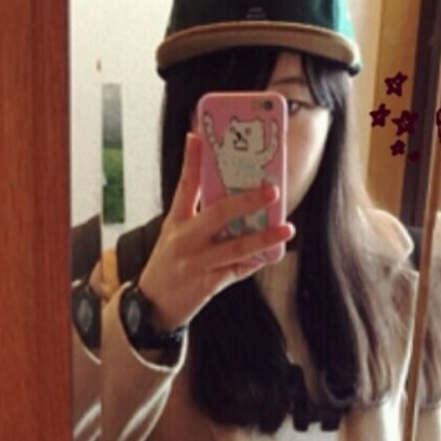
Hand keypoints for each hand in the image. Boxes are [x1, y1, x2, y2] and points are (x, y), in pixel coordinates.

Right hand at [135, 133, 294, 332]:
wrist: (154, 304)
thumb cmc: (171, 263)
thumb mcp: (176, 233)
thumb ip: (197, 213)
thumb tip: (232, 194)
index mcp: (176, 221)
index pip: (185, 185)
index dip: (192, 160)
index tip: (198, 136)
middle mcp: (185, 239)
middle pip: (217, 213)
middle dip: (247, 200)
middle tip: (272, 191)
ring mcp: (196, 262)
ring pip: (236, 247)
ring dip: (265, 238)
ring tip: (287, 229)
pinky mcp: (207, 285)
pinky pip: (238, 271)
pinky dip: (256, 262)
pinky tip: (273, 254)